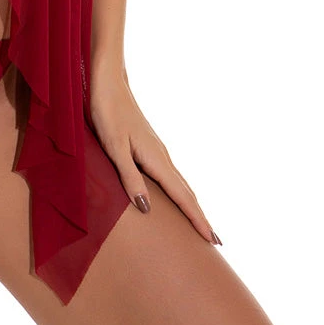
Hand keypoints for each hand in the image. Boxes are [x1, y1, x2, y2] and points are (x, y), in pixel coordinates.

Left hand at [88, 66, 219, 244]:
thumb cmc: (107, 113)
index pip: (182, 196)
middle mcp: (162, 156)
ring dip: (192, 205)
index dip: (197, 219)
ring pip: (180, 183)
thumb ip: (129, 177)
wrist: (108, 83)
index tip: (213, 240)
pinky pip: (171, 176)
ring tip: (200, 224)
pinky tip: (175, 195)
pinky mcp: (150, 146)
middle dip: (200, 216)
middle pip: (187, 192)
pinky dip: (180, 191)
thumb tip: (146, 209)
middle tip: (215, 241)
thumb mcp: (114, 148)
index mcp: (156, 159)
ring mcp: (158, 150)